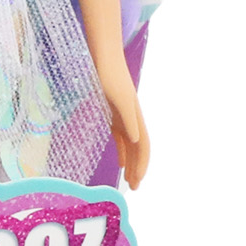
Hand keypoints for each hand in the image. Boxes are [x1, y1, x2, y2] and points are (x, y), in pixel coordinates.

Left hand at [96, 51, 149, 189]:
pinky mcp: (112, 114)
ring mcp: (122, 118)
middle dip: (138, 168)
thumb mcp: (119, 99)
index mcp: (136, 117)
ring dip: (131, 163)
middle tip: (134, 188)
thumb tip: (136, 141)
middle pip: (138, 149)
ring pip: (130, 146)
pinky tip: (119, 162)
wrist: (102, 58)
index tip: (137, 181)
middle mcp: (132, 120)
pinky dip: (121, 151)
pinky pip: (120, 138)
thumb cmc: (110, 75)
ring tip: (129, 180)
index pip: (143, 146)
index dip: (142, 164)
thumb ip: (128, 120)